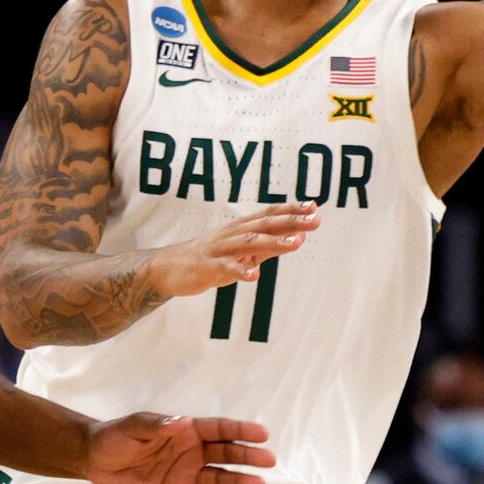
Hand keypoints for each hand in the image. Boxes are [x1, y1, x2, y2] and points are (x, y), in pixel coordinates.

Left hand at [85, 413, 274, 483]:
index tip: (262, 433)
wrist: (95, 460)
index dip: (240, 431)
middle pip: (226, 455)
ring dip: (239, 482)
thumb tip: (182, 423)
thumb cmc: (116, 437)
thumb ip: (157, 425)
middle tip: (269, 461)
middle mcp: (192, 453)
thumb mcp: (133, 426)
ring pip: (219, 479)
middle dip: (247, 457)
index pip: (219, 430)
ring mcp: (186, 476)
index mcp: (186, 431)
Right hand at [145, 205, 319, 298]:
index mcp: (241, 228)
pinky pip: (224, 268)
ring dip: (274, 241)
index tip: (314, 207)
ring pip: (249, 243)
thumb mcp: (243, 252)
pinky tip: (254, 276)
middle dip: (291, 222)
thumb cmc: (211, 258)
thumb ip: (269, 246)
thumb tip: (299, 237)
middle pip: (264, 225)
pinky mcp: (206, 267)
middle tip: (315, 221)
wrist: (168, 268)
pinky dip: (239, 271)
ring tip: (297, 242)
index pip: (270, 214)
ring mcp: (219, 249)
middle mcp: (232, 233)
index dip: (291, 210)